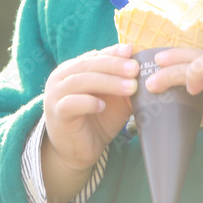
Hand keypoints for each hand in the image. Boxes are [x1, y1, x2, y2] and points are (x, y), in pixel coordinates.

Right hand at [41, 43, 137, 202]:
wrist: (76, 151)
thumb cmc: (96, 120)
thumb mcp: (115, 100)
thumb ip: (125, 85)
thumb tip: (147, 73)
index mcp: (74, 68)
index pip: (95, 55)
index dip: (113, 52)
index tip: (131, 51)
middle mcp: (61, 77)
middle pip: (88, 65)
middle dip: (114, 66)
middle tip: (135, 69)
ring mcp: (56, 95)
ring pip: (80, 81)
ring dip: (107, 82)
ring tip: (130, 87)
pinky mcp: (57, 114)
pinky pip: (70, 104)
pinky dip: (87, 102)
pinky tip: (102, 105)